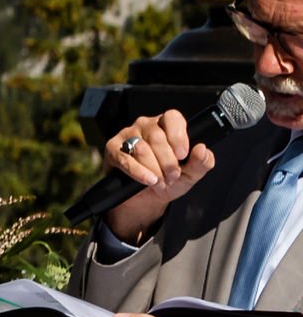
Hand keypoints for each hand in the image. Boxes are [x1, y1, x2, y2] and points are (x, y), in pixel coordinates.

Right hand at [100, 110, 215, 238]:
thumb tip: (202, 149)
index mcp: (167, 126)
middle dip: (167, 161)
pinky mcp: (113, 148)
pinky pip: (125, 159)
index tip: (183, 155)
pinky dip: (139, 172)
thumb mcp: (190, 175)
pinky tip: (148, 180)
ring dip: (153, 169)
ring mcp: (128, 135)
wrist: (145, 199)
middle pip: (157, 136)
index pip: (172, 117)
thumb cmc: (169, 180)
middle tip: (172, 176)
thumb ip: (201, 163)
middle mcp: (147, 125)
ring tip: (160, 181)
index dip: (178, 135)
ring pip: (141, 148)